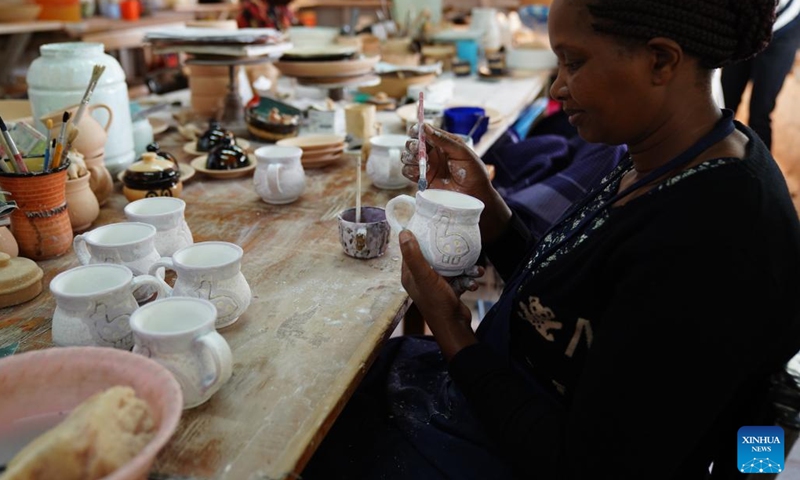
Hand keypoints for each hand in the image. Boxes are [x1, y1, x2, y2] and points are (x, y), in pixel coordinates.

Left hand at [399, 229, 476, 359]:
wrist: (455, 327)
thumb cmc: (437, 303)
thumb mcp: (424, 276)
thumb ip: (414, 255)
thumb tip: (403, 232)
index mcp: (410, 275)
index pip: (411, 250)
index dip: (419, 237)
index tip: (431, 224)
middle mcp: (421, 279)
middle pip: (432, 255)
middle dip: (446, 250)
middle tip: (456, 239)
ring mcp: (436, 285)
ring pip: (450, 266)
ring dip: (464, 267)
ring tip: (474, 268)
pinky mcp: (450, 290)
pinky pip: (459, 277)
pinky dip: (468, 278)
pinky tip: (474, 280)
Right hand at [401, 123, 490, 196]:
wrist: (474, 195)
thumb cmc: (473, 172)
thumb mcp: (462, 152)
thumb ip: (443, 140)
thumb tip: (425, 127)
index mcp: (442, 142)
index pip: (424, 132)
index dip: (416, 130)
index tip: (415, 132)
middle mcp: (432, 153)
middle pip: (412, 143)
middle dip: (412, 145)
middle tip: (418, 149)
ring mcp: (426, 166)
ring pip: (407, 157)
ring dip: (410, 157)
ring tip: (423, 162)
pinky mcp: (422, 180)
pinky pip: (407, 171)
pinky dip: (409, 170)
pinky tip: (421, 172)